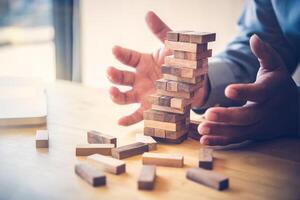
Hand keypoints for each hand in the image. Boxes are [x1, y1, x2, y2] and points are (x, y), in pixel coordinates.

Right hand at [107, 11, 209, 125]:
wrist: (195, 83)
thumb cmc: (182, 63)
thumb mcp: (173, 46)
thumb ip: (161, 31)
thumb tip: (148, 13)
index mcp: (143, 62)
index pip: (127, 57)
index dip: (120, 53)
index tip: (115, 49)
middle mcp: (139, 79)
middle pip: (121, 77)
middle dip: (113, 75)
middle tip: (110, 72)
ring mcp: (142, 94)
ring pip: (124, 96)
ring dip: (115, 95)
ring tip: (112, 92)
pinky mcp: (150, 108)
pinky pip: (137, 115)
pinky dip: (128, 120)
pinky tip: (120, 122)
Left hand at [198, 34, 298, 145]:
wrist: (295, 112)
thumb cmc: (279, 85)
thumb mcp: (276, 66)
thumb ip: (264, 53)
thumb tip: (253, 37)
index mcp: (272, 91)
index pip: (259, 92)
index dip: (245, 92)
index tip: (227, 90)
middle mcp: (266, 110)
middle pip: (247, 116)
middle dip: (228, 116)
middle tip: (208, 114)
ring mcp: (259, 125)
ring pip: (240, 131)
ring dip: (220, 131)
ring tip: (201, 129)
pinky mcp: (252, 134)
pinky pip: (236, 139)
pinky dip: (220, 141)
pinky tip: (204, 140)